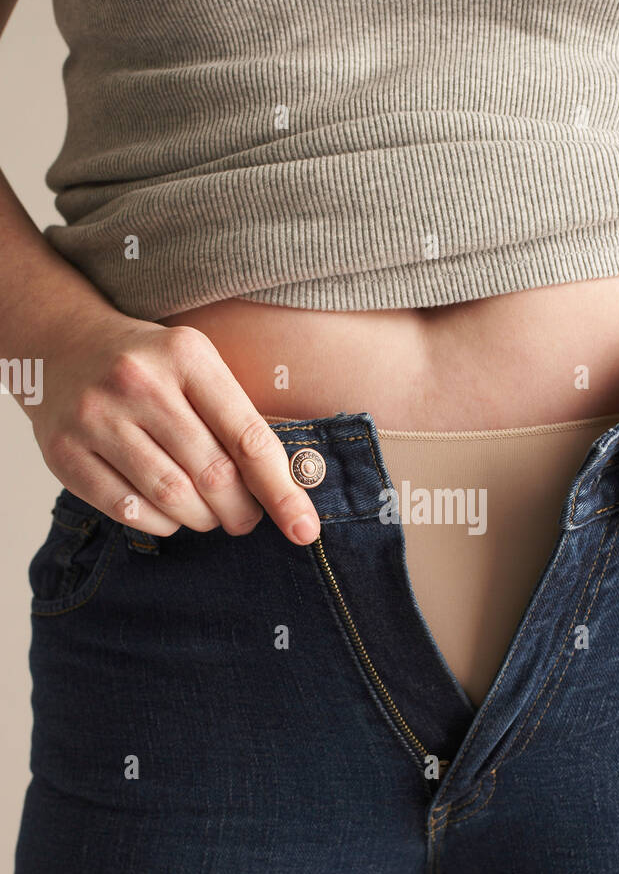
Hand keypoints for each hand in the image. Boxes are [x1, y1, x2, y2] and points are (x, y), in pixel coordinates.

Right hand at [30, 316, 320, 543]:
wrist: (59, 345)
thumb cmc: (149, 367)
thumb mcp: (197, 367)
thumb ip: (237, 418)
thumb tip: (287, 487)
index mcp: (186, 356)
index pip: (247, 437)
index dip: (282, 491)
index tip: (304, 528)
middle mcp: (138, 382)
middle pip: (212, 474)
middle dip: (240, 510)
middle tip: (244, 518)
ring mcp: (96, 417)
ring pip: (172, 498)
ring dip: (202, 519)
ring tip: (207, 514)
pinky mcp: (64, 452)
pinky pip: (128, 511)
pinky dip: (160, 523)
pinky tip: (167, 512)